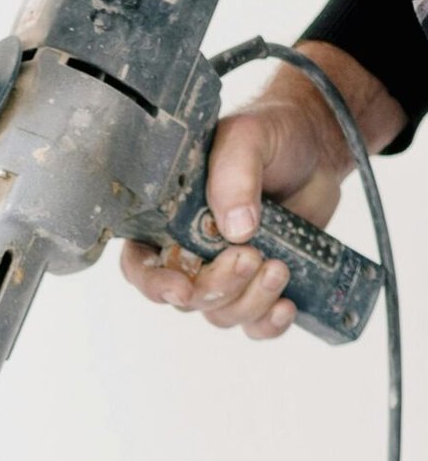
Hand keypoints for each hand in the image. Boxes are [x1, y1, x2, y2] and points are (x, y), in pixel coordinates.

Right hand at [119, 45, 387, 341]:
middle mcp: (190, 253)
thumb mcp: (248, 138)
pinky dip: (269, 325)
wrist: (319, 147)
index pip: (141, 265)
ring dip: (250, 301)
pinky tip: (287, 306)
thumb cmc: (272, 135)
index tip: (181, 287)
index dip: (154, 283)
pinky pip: (254, 325)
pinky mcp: (259, 286)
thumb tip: (236, 228)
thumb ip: (234, 175)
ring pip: (221, 315)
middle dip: (218, 286)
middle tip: (252, 256)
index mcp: (169, 219)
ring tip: (280, 268)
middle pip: (186, 298)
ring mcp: (225, 273)